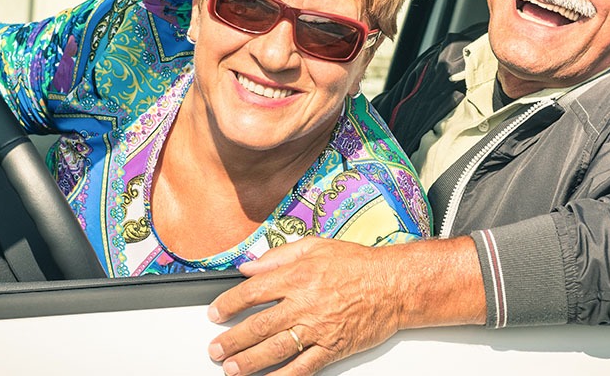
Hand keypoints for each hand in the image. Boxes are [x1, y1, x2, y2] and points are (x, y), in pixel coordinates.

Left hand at [207, 237, 403, 375]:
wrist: (394, 285)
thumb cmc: (358, 264)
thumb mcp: (315, 246)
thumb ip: (278, 256)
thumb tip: (249, 266)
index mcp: (297, 275)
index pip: (252, 292)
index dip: (228, 304)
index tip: (216, 312)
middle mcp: (305, 303)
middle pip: (259, 325)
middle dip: (232, 339)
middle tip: (215, 349)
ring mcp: (319, 328)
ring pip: (276, 348)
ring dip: (250, 361)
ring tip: (231, 368)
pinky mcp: (333, 347)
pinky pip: (304, 366)